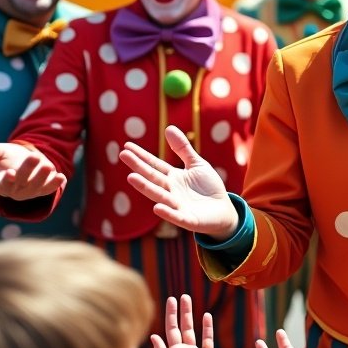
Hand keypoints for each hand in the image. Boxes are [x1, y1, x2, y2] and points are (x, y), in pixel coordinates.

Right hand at [0, 141, 65, 199]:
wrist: (25, 160)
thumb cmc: (8, 157)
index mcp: (0, 182)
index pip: (3, 184)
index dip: (6, 180)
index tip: (10, 173)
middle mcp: (14, 190)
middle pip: (21, 183)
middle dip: (28, 171)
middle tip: (35, 157)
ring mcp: (29, 192)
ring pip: (36, 188)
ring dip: (43, 178)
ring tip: (49, 165)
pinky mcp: (42, 190)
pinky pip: (49, 190)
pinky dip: (55, 184)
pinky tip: (61, 177)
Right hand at [121, 125, 239, 238]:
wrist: (224, 210)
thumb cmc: (209, 187)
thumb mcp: (196, 164)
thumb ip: (183, 149)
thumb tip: (168, 127)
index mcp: (172, 177)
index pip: (154, 165)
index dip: (141, 156)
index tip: (126, 146)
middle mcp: (171, 191)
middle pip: (152, 177)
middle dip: (138, 167)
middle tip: (123, 154)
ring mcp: (178, 206)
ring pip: (159, 196)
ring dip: (146, 188)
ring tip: (131, 177)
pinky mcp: (188, 220)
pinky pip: (177, 216)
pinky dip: (167, 213)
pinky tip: (157, 207)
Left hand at [150, 295, 221, 347]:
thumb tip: (153, 337)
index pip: (170, 329)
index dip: (170, 315)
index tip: (170, 300)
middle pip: (181, 327)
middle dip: (180, 312)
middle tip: (180, 296)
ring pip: (193, 330)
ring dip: (191, 316)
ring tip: (190, 302)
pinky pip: (207, 340)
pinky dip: (207, 328)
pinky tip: (207, 317)